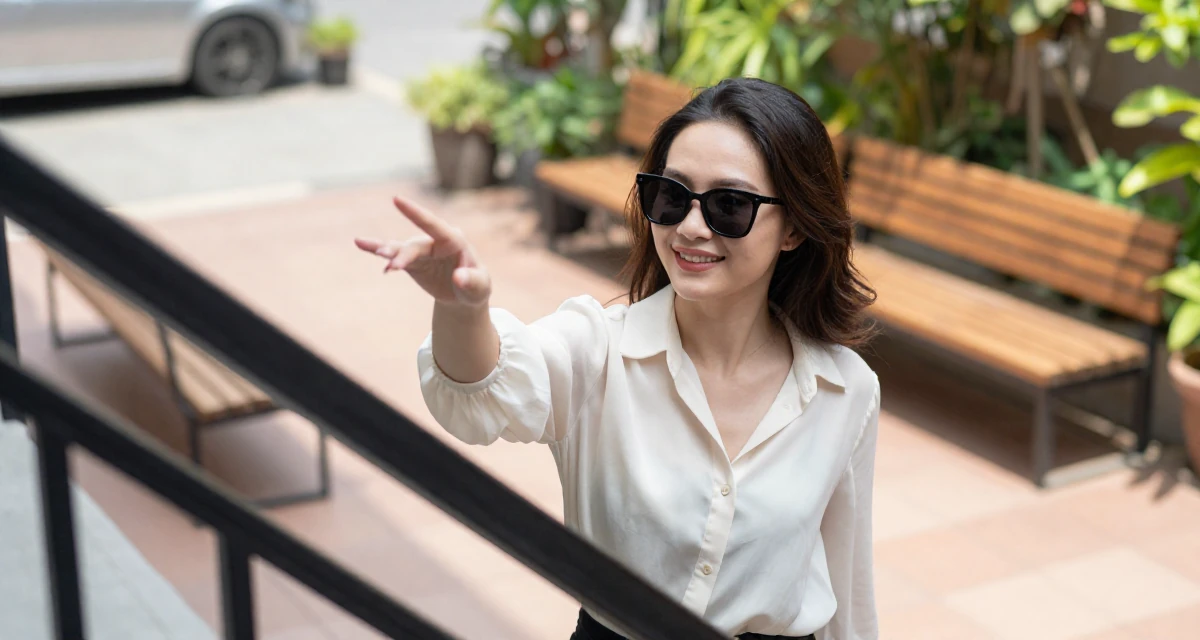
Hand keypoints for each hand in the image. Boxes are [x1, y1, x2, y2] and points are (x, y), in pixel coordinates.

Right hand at [355, 196, 490, 307]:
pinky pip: (393, 257)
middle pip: (415, 246)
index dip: (415, 212)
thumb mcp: (480, 288)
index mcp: (454, 240)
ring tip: (364, 245)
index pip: (434, 224)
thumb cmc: (476, 287)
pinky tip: (362, 246)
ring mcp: (422, 251)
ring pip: (399, 248)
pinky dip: (380, 255)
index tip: (397, 199)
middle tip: (394, 265)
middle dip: (403, 255)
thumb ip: (472, 281)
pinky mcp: (411, 261)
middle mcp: (435, 241)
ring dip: (386, 250)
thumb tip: (459, 277)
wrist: (464, 295)